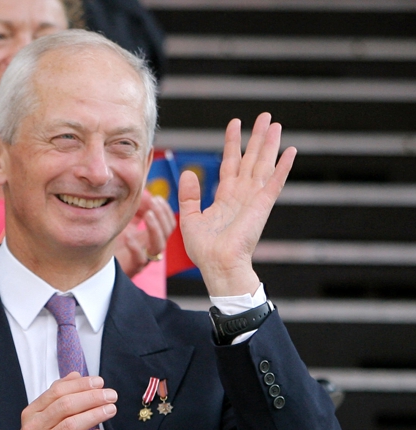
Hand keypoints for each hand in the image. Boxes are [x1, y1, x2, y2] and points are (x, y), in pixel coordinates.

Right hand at [12, 374, 116, 429]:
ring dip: (94, 415)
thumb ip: (57, 397)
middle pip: (64, 406)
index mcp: (31, 414)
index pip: (56, 391)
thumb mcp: (44, 422)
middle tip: (110, 395)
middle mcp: (33, 429)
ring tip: (110, 410)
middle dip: (91, 398)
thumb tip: (75, 374)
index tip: (99, 382)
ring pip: (70, 425)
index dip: (80, 385)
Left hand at [112, 191, 174, 277]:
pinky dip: (135, 246)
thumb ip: (134, 208)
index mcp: (150, 235)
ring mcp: (143, 257)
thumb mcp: (124, 221)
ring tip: (147, 215)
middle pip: (167, 232)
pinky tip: (128, 235)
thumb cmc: (111, 242)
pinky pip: (140, 259)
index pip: (168, 223)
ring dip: (155, 229)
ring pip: (158, 246)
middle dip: (162, 215)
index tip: (157, 198)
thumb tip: (143, 192)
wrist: (95, 265)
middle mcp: (149, 246)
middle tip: (154, 203)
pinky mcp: (132, 267)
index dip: (165, 210)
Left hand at [179, 113, 295, 295]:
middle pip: (250, 159)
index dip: (233, 143)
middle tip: (264, 116)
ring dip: (269, 144)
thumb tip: (188, 173)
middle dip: (256, 137)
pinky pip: (275, 182)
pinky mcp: (262, 205)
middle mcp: (241, 194)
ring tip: (274, 124)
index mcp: (225, 197)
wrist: (218, 264)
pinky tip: (290, 151)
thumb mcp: (189, 218)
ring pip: (263, 164)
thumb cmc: (204, 250)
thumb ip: (189, 195)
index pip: (230, 163)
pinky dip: (283, 167)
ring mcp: (253, 199)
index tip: (235, 123)